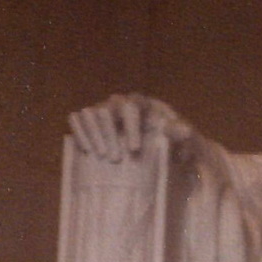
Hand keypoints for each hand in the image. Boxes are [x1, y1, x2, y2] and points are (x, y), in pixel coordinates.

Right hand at [68, 93, 194, 162]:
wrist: (154, 140)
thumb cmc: (167, 138)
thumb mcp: (177, 136)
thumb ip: (179, 132)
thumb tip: (185, 131)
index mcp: (139, 103)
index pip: (131, 108)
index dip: (131, 127)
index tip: (134, 149)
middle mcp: (117, 102)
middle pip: (107, 111)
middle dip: (109, 134)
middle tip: (116, 159)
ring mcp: (101, 109)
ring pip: (90, 114)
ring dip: (94, 134)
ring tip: (101, 156)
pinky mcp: (88, 119)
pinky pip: (77, 118)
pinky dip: (80, 132)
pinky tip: (86, 151)